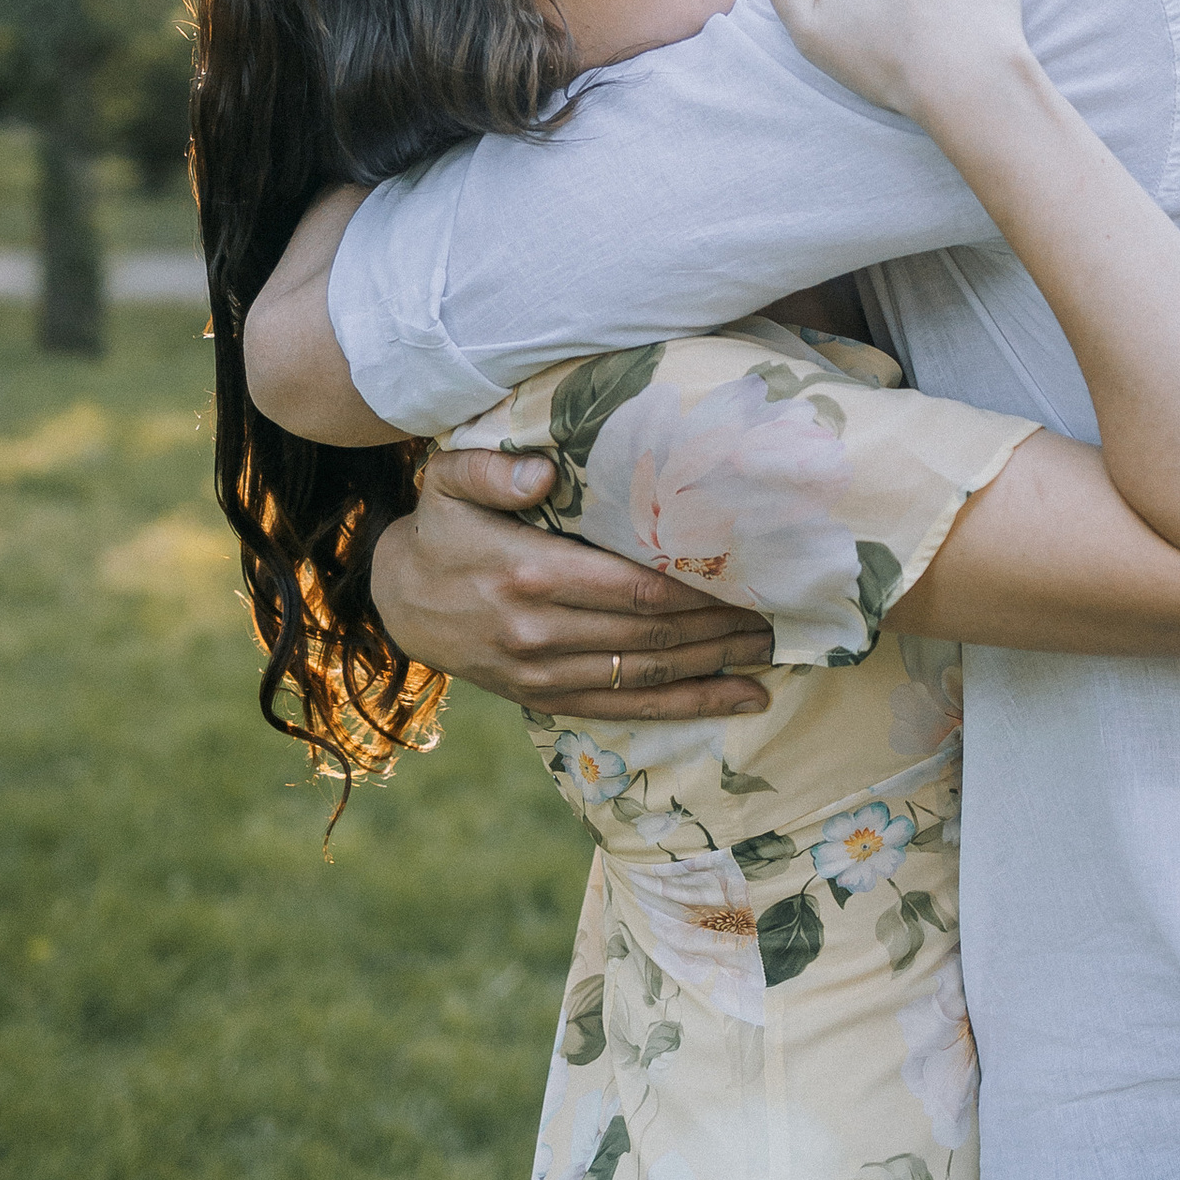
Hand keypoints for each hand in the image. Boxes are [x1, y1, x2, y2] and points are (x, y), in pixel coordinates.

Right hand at [371, 445, 775, 719]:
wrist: (399, 601)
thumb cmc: (442, 529)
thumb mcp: (448, 482)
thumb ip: (491, 471)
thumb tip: (545, 469)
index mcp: (527, 574)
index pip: (632, 587)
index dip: (694, 588)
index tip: (746, 575)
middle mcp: (539, 630)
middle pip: (652, 635)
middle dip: (720, 625)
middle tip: (780, 610)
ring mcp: (543, 672)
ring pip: (649, 676)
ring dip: (717, 666)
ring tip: (773, 651)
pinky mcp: (545, 698)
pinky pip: (628, 710)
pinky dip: (690, 708)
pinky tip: (740, 700)